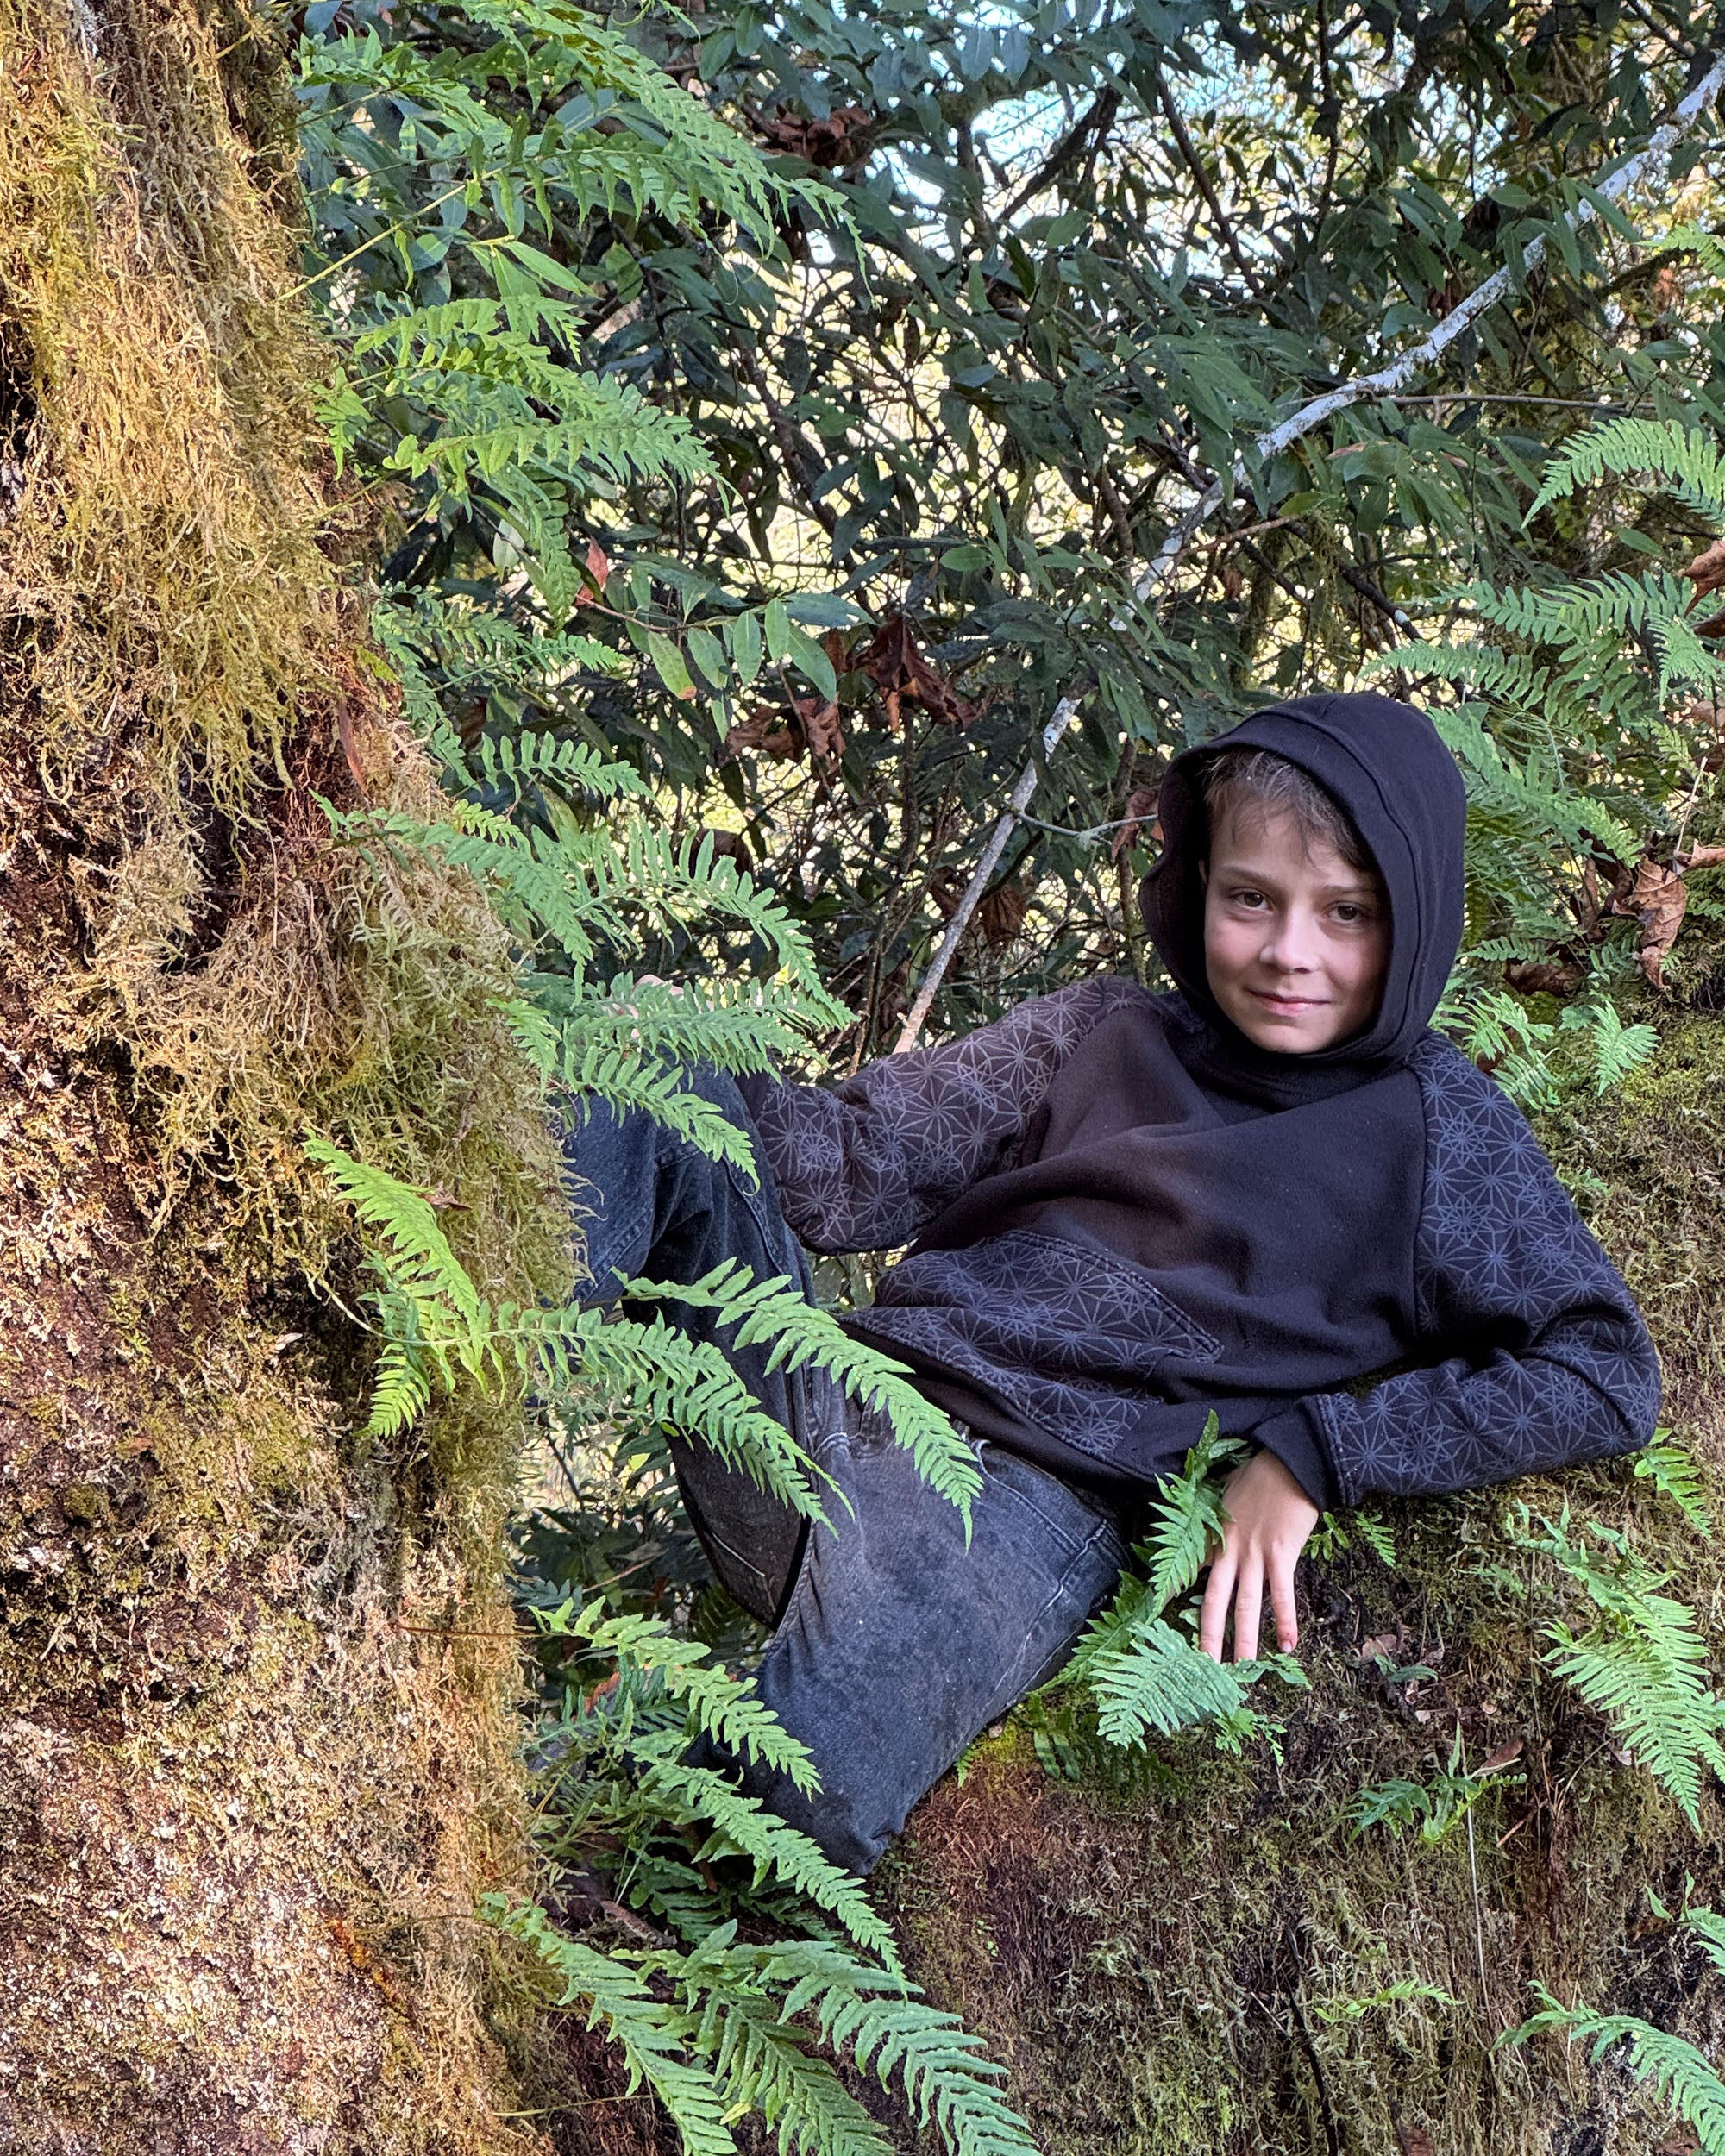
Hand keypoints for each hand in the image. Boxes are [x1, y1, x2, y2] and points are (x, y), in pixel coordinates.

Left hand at [1198, 1449, 1318, 1664]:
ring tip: (1243, 1669)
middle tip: (1204, 1668)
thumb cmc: (1260, 1477)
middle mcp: (1229, 1551)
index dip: (1181, 1598)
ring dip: (1245, 1640)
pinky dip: (1285, 1620)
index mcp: (1215, 1538)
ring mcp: (1254, 1554)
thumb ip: (1219, 1520)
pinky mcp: (1280, 1553)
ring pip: (1246, 1605)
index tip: (1168, 1620)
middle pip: (1215, 1601)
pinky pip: (1282, 1593)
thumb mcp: (1227, 1497)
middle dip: (1210, 1637)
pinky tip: (1287, 1644)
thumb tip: (1216, 1531)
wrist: (1287, 1462)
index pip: (1193, 1574)